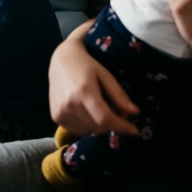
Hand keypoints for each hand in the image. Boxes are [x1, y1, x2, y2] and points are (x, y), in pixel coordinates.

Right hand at [49, 21, 139, 135]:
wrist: (61, 60)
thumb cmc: (86, 64)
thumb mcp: (105, 75)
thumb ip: (118, 95)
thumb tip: (135, 113)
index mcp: (83, 92)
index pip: (105, 119)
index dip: (121, 126)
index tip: (134, 130)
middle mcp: (69, 105)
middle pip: (98, 127)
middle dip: (113, 125)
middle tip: (120, 115)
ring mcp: (61, 113)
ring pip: (89, 131)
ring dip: (101, 126)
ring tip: (103, 111)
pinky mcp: (56, 117)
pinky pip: (79, 130)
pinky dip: (89, 126)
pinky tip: (90, 112)